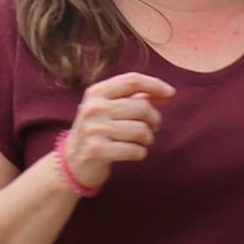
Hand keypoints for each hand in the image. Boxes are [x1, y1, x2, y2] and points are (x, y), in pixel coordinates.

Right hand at [57, 70, 173, 189]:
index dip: (155, 85)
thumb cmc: (98, 131)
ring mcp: (94, 129)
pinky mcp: (98, 150)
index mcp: (96, 92)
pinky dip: (140, 153)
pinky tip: (134, 153)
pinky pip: (135, 150)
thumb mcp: (109, 109)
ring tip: (142, 142)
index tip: (170, 93)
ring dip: (148, 139)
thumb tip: (166, 92)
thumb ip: (134, 98)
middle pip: (142, 107)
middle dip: (154, 119)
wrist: (72, 163)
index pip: (132, 80)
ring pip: (141, 130)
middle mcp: (93, 108)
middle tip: (152, 128)